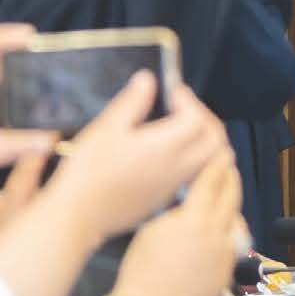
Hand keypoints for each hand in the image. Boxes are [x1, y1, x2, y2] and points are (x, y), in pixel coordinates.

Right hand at [50, 77, 231, 241]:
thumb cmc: (88, 172)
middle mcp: (176, 168)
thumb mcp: (106, 128)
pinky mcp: (165, 197)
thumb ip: (132, 102)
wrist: (80, 215)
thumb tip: (148, 80)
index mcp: (164, 148)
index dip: (188, 99)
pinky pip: (194, 175)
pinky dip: (194, 157)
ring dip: (204, 139)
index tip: (173, 90)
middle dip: (205, 118)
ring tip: (181, 126)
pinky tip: (169, 150)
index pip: (197, 119)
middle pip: (214, 141)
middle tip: (184, 106)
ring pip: (209, 161)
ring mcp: (173, 185)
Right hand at [113, 150, 246, 295]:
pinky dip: (227, 238)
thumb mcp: (151, 230)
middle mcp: (217, 236)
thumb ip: (174, 212)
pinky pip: (232, 249)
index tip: (222, 154)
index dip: (218, 165)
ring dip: (232, 210)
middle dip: (231, 180)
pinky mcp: (225, 275)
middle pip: (232, 199)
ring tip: (224, 204)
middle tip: (229, 170)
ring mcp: (225, 257)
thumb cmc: (141, 276)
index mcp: (195, 221)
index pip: (212, 182)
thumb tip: (185, 203)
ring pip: (237, 225)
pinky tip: (216, 237)